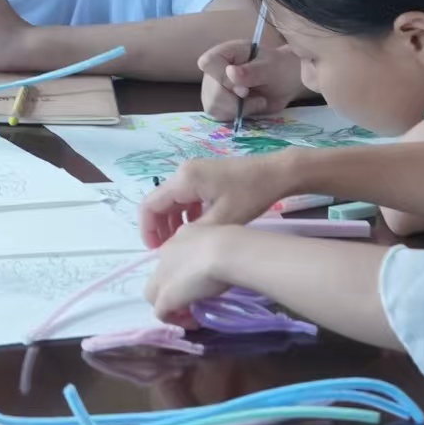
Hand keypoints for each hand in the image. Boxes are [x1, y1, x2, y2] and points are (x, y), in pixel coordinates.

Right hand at [138, 150, 298, 247]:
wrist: (276, 173)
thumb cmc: (251, 194)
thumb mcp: (224, 220)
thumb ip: (195, 233)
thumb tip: (175, 248)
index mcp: (183, 180)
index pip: (150, 205)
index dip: (147, 229)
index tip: (155, 251)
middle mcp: (182, 173)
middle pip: (158, 203)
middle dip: (159, 228)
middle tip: (167, 251)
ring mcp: (192, 173)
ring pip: (171, 201)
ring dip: (172, 222)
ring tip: (181, 244)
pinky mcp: (202, 176)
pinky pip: (184, 197)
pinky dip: (184, 214)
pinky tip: (196, 229)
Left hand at [142, 225, 237, 317]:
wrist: (224, 251)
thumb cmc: (231, 242)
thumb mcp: (223, 238)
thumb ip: (217, 246)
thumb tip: (224, 257)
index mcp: (181, 237)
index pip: (175, 256)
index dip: (185, 271)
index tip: (202, 281)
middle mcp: (166, 254)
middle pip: (161, 275)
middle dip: (174, 288)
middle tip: (194, 298)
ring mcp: (162, 276)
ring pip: (154, 294)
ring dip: (170, 305)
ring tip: (191, 314)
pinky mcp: (165, 297)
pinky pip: (161, 313)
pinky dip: (175, 320)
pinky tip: (193, 323)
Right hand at [198, 38, 303, 120]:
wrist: (284, 82)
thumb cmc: (278, 68)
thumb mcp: (271, 67)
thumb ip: (252, 71)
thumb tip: (230, 72)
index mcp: (223, 53)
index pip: (208, 63)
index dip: (223, 79)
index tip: (245, 89)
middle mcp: (213, 70)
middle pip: (212, 92)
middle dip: (236, 101)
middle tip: (258, 98)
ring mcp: (212, 88)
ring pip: (214, 107)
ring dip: (239, 110)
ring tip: (257, 101)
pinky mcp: (216, 104)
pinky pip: (218, 116)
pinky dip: (237, 116)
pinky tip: (250, 108)